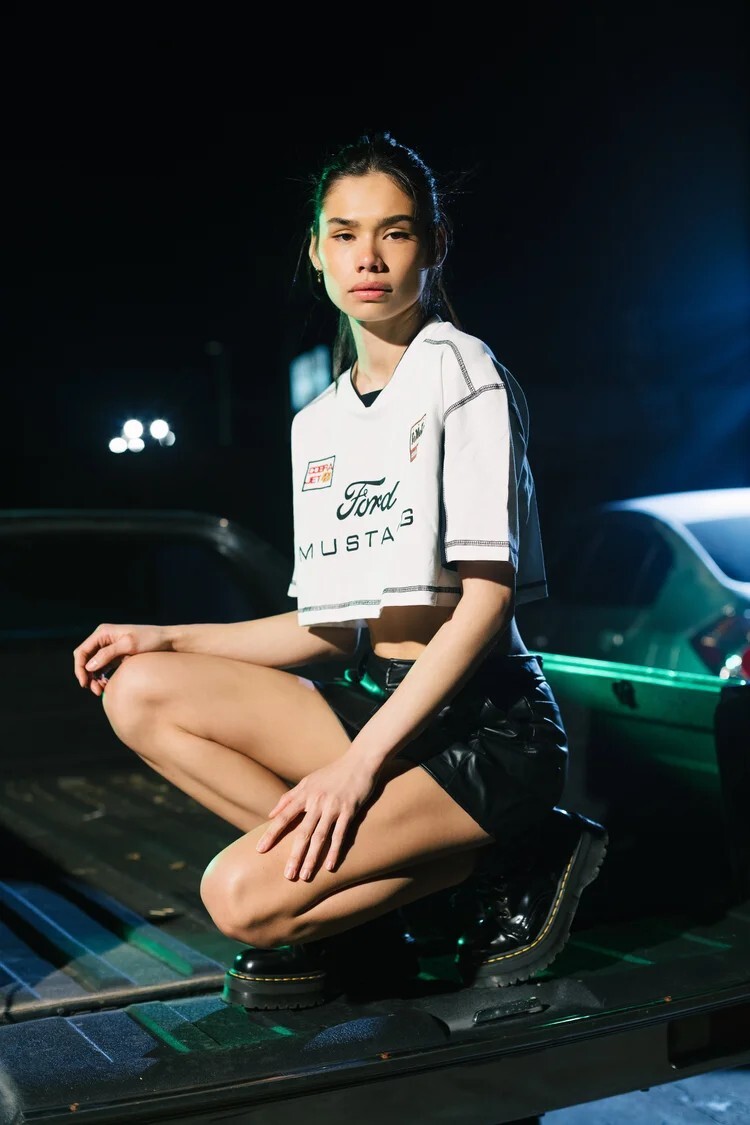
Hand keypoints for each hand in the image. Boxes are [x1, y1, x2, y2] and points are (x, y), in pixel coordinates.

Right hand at [73, 622, 171, 695]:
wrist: (167, 641)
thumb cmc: (150, 639)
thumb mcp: (129, 645)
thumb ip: (108, 654)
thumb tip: (89, 666)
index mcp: (103, 632)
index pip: (82, 651)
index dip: (79, 668)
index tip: (85, 683)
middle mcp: (103, 639)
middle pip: (85, 659)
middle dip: (86, 675)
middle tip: (94, 690)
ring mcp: (109, 648)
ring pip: (93, 666)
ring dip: (94, 679)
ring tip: (100, 691)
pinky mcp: (116, 656)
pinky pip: (103, 668)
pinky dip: (102, 678)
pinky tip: (106, 686)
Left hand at [256, 755, 379, 879]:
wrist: (361, 760)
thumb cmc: (333, 772)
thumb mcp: (308, 781)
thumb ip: (289, 797)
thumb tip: (270, 814)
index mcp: (305, 794)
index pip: (283, 816)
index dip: (271, 834)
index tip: (260, 850)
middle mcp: (317, 801)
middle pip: (302, 832)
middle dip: (294, 855)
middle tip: (287, 875)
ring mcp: (333, 806)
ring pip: (320, 836)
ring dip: (312, 858)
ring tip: (304, 876)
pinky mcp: (350, 810)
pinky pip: (340, 834)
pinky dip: (334, 851)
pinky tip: (329, 867)